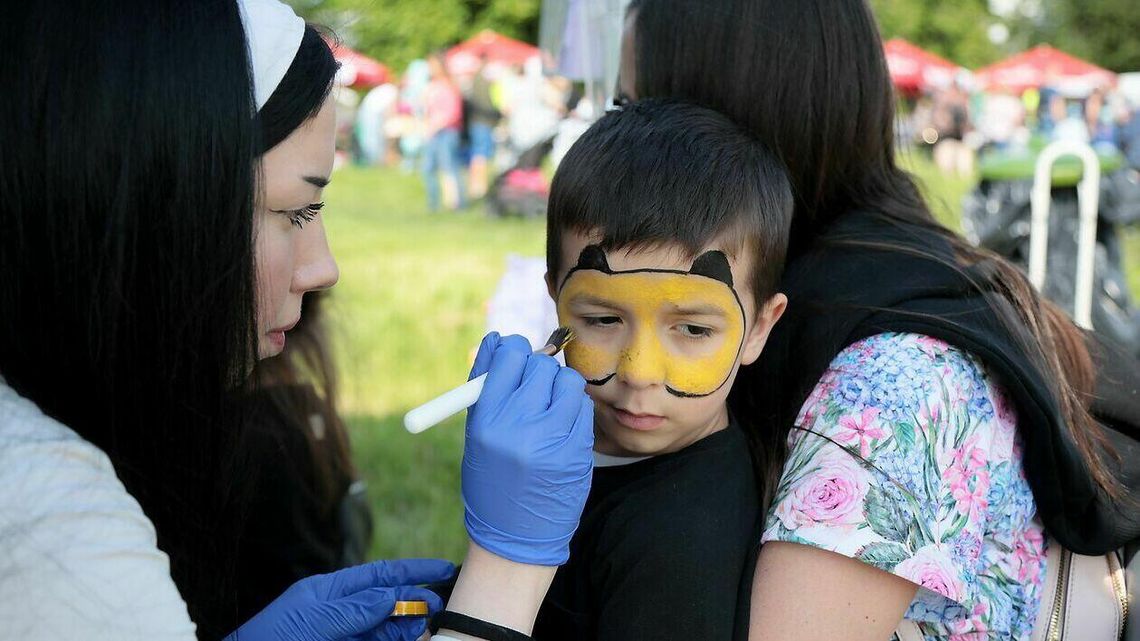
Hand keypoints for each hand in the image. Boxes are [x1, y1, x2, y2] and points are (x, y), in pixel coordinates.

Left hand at [225, 559, 453, 640]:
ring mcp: (346, 634)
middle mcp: (341, 611)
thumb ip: (352, 609)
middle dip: (416, 598)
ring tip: (432, 619)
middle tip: (442, 603)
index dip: (411, 570)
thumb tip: (390, 594)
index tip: (442, 569)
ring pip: (387, 626)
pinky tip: (413, 635)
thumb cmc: (270, 639)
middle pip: (388, 600)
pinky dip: (398, 638)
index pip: (378, 574)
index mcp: (330, 590)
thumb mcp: (311, 620)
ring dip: (411, 623)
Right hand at [462, 332, 594, 565]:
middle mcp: (519, 428)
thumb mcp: (477, 434)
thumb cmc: (492, 479)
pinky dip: (573, 410)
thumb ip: (487, 386)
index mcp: (487, 420)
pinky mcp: (578, 452)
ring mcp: (552, 440)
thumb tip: (499, 338)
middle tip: (532, 389)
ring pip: (566, 381)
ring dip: (558, 387)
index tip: (516, 360)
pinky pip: (582, 407)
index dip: (514, 351)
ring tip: (546, 410)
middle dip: (537, 371)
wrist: (516, 536)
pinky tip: (560, 429)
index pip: (509, 355)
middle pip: (540, 365)